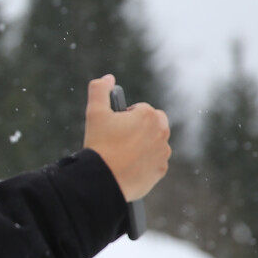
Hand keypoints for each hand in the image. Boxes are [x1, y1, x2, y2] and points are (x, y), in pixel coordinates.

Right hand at [83, 75, 170, 202]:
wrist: (103, 179)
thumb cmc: (99, 145)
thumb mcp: (94, 113)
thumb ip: (99, 89)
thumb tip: (108, 78)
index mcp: (149, 115)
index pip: (140, 109)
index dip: (125, 117)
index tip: (114, 127)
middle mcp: (162, 132)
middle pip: (153, 123)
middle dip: (140, 127)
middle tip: (120, 138)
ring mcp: (163, 152)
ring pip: (155, 142)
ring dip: (143, 144)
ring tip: (123, 154)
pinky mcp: (161, 169)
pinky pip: (155, 161)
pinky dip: (145, 162)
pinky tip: (129, 166)